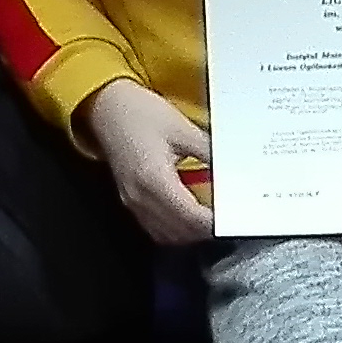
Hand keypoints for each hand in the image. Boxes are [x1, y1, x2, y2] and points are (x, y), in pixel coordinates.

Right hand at [78, 78, 218, 247]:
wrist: (106, 108)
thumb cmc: (140, 113)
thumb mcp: (182, 128)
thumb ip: (210, 152)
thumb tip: (235, 169)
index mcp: (154, 179)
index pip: (191, 216)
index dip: (215, 223)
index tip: (236, 219)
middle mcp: (140, 196)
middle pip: (180, 231)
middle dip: (206, 230)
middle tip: (229, 220)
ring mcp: (132, 201)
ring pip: (167, 235)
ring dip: (190, 233)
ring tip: (211, 220)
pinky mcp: (128, 200)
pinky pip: (153, 228)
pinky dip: (173, 230)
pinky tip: (187, 218)